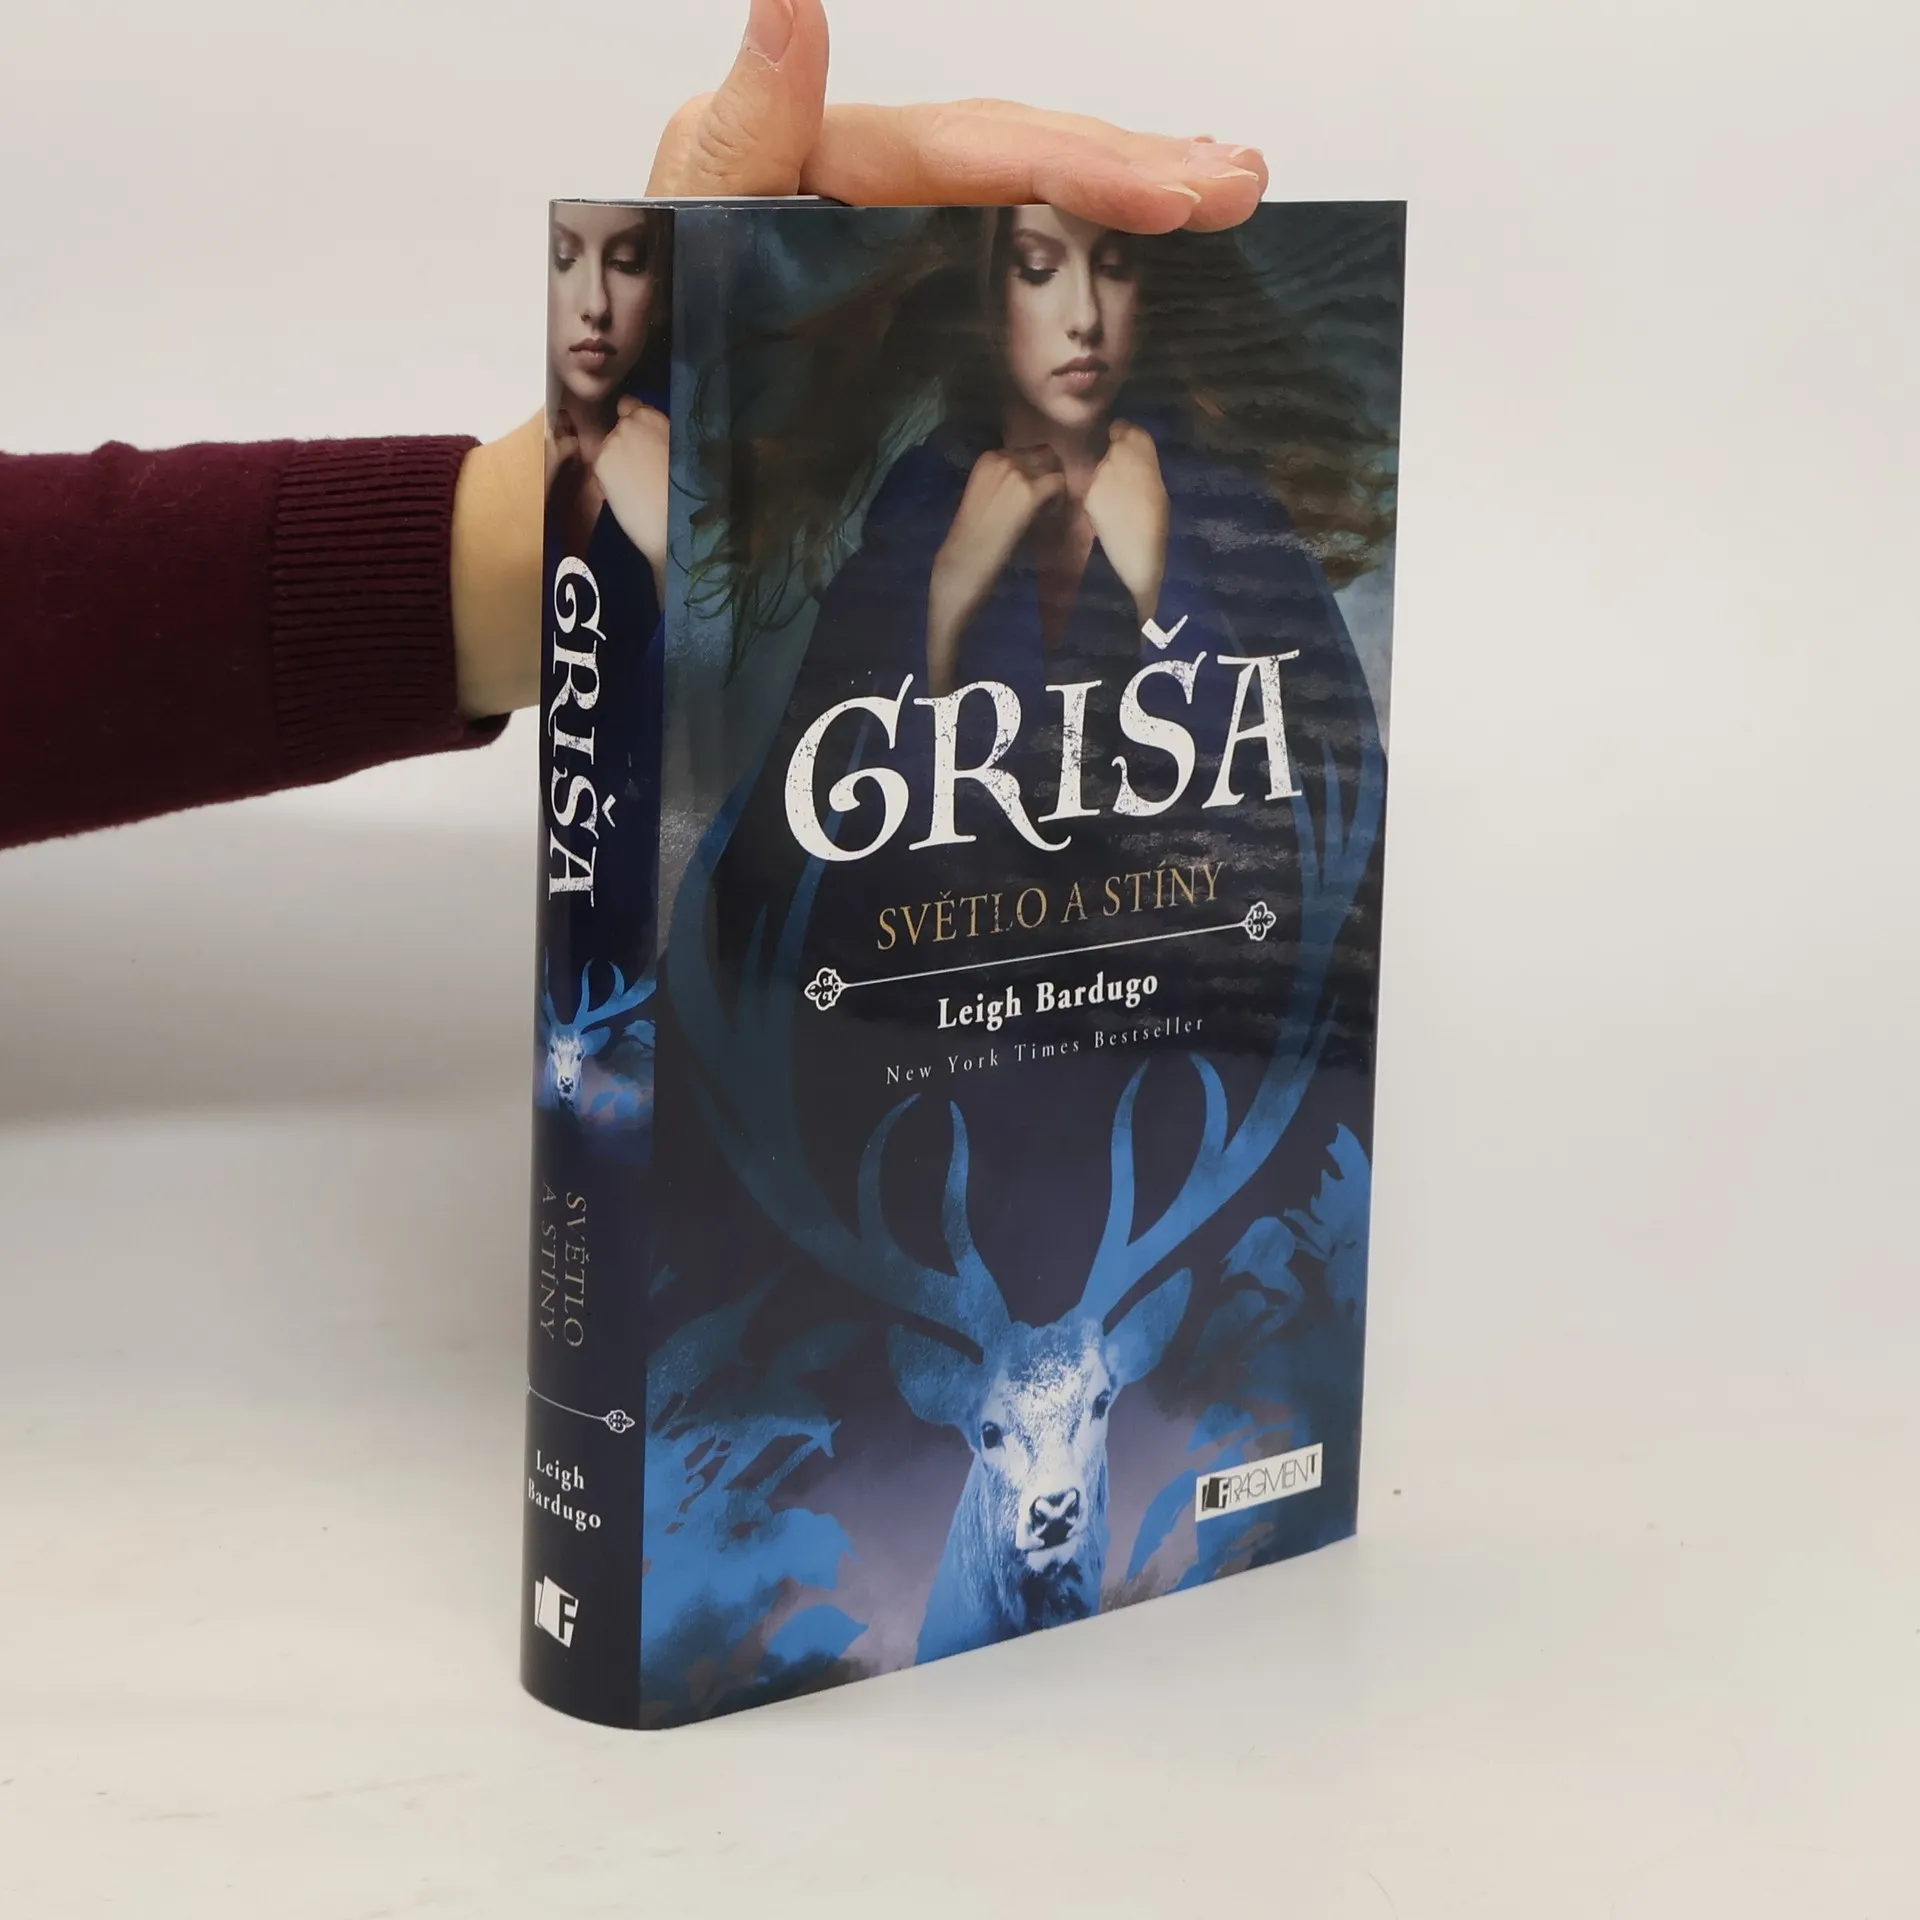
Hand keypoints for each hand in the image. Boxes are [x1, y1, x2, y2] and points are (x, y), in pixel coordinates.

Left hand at [449, 0, 1269, 717]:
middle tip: (1245, 181)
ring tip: (1231, 188)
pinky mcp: (904, 310)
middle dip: (1136, 164)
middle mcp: (868, 187)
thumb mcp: (674, 244)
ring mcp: (892, 248)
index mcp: (823, 158)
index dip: (1081, 163)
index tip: (1182, 191)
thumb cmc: (633, 356)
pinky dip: (1085, 257)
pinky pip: (1006, 269)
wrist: (605, 465)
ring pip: (1028, 203)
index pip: (973, 149)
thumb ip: (743, 134)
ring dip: (1133, 194)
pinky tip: (1151, 259)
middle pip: (1020, 157)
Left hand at [593, 396, 670, 601]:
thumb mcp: (682, 451)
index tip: (643, 440)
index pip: (630, 405)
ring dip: (616, 462)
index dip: (635, 423)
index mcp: (652, 416)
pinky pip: (602, 469)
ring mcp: (611, 442)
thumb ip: (661, 437)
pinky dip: (609, 479)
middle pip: (618, 429)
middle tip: (641, 469)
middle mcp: (628, 423)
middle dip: (626, 444)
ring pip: (608, 449)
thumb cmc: (690, 491)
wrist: (677, 522)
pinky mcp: (600, 465)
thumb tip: (651, 440)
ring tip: (635, 487)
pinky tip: (626, 495)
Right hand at [927, 447, 1068, 692]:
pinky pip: (1058, 484)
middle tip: (1047, 498)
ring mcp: (1017, 473)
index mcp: (988, 457)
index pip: (1025, 450)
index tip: (1035, 489)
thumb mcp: (983, 494)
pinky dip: (1058, 499)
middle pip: (1044, 453)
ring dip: (1055, 485)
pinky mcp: (1030, 492)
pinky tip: (1047, 515)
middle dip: (1049, 473)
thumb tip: (1030, 480)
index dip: (1037, 468)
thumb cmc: (970, 535)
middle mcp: (1003, 458)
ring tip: (1046, 508)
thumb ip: (1003, 481)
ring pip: (1054, 467)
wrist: (965, 556)